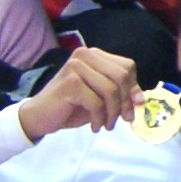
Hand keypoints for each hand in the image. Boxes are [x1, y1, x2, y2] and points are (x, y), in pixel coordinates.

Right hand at [18, 44, 139, 139]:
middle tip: (122, 120)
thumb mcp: (101, 99)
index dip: (133, 88)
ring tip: (106, 125)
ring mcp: (76, 67)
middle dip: (125, 102)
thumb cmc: (72, 106)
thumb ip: (121, 94)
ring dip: (113, 113)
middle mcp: (85, 55)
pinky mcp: (70, 83)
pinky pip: (97, 103)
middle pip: (121, 76)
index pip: (127, 67)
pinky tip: (94, 126)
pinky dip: (99, 118)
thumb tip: (141, 99)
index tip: (131, 108)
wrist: (39, 116)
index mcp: (94, 55)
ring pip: (111, 90)